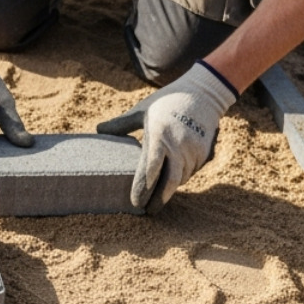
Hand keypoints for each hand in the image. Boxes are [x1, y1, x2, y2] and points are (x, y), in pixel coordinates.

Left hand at [96, 62, 237, 208]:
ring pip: (180, 179)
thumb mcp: (142, 110)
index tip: (135, 202)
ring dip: (168, 190)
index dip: (142, 189)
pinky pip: (191, 172)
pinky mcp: (204, 152)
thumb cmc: (166, 101)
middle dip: (157, 200)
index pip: (149, 169)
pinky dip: (180, 179)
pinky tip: (170, 183)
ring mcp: (193, 150)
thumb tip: (98, 131)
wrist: (203, 93)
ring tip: (156, 199)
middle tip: (147, 211)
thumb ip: (121, 124)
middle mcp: (178, 145)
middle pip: (168, 182)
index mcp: (158, 134)